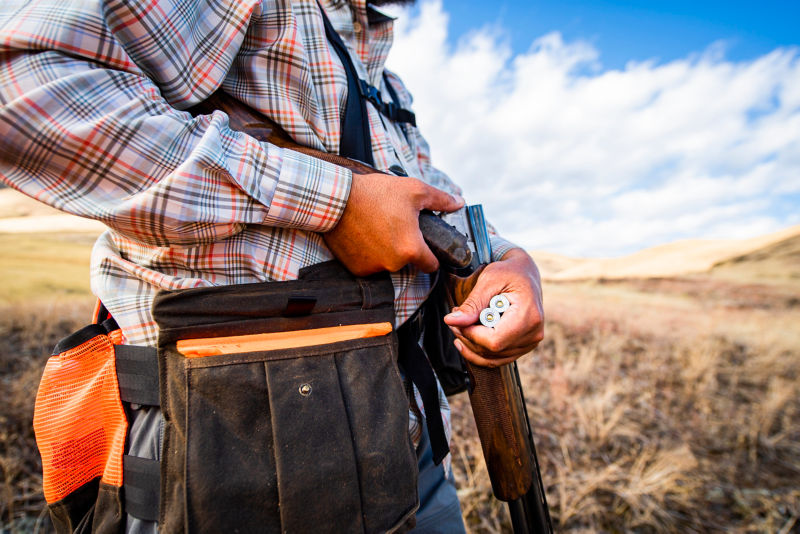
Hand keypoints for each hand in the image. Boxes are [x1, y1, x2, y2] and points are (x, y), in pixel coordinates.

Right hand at [323, 172, 463, 275]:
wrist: (336, 199)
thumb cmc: (376, 193)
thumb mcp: (414, 190)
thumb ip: (440, 200)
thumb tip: (459, 202)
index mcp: (411, 249)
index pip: (431, 265)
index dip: (431, 254)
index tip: (425, 244)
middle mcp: (393, 264)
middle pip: (408, 262)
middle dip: (405, 247)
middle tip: (396, 225)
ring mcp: (373, 269)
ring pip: (388, 264)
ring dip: (386, 251)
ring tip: (377, 228)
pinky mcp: (357, 270)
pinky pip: (370, 265)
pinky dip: (369, 254)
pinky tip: (364, 236)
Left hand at [443, 248, 543, 366]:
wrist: (525, 274)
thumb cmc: (509, 272)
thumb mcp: (488, 281)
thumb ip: (472, 304)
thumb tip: (451, 321)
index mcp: (529, 316)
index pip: (495, 340)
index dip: (471, 334)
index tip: (458, 320)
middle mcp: (533, 333)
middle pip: (492, 351)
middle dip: (468, 338)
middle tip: (455, 320)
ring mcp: (530, 342)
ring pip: (493, 359)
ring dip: (471, 346)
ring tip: (460, 325)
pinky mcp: (524, 346)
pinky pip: (499, 358)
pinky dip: (480, 351)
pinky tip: (467, 338)